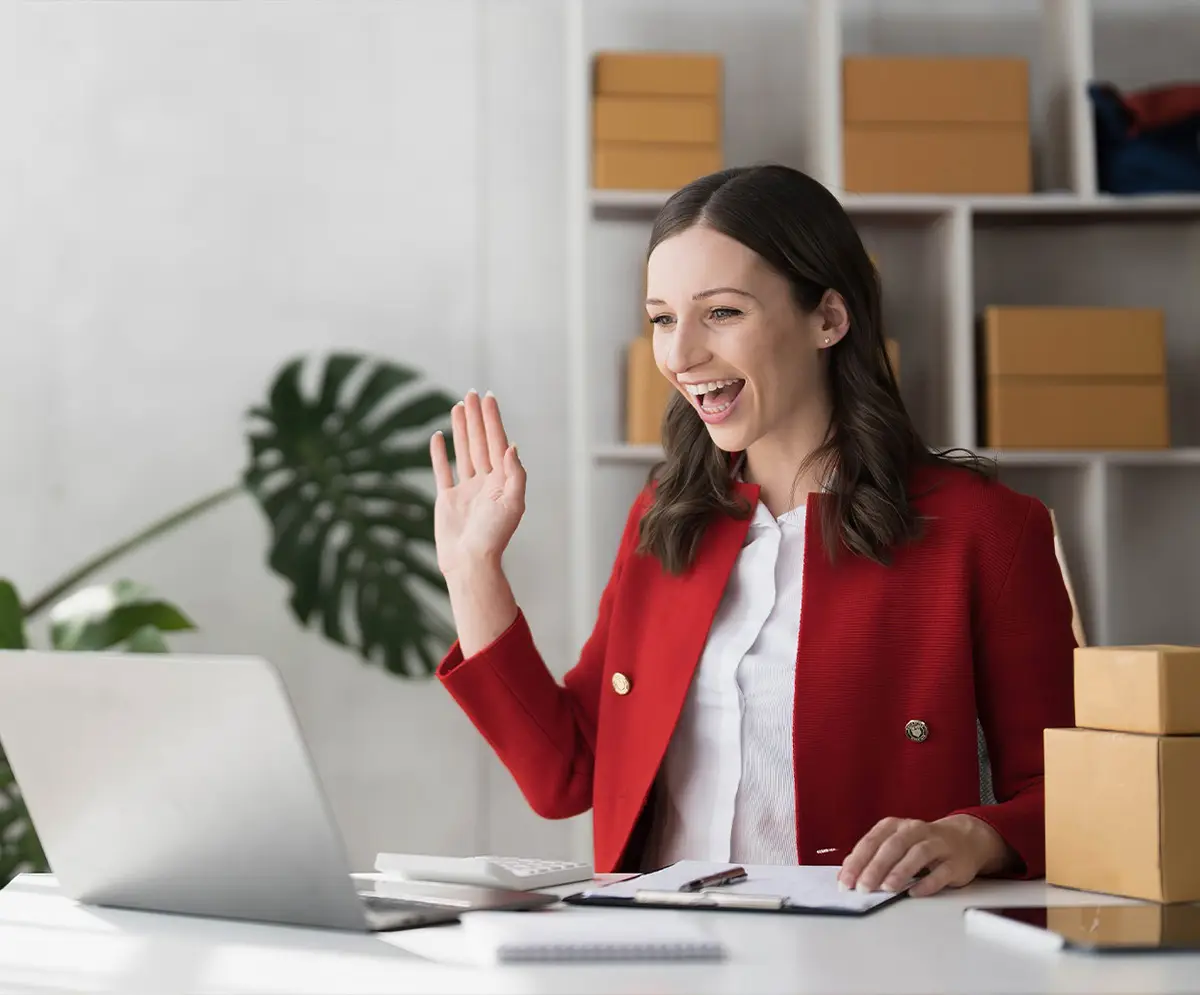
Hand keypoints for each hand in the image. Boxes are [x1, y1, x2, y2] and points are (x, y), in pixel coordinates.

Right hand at [429, 390, 525, 575]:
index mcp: (503, 481)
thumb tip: (511, 446)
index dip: (493, 420)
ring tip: (458, 407)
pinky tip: (438, 436)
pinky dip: (440, 454)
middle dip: (476, 418)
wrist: (470, 562)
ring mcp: (466, 489)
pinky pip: (443, 470)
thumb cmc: (494, 537)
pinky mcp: (448, 499)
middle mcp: (486, 481)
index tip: (488, 398)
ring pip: (463, 451)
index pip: (497, 442)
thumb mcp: (513, 504)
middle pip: (480, 442)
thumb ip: (514, 474)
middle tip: (471, 393)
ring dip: (461, 430)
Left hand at [837, 815, 1010, 897]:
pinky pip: (941, 872)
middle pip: (893, 846)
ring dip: (900, 871)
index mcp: (895, 826)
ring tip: (887, 887)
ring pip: (917, 854)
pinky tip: (915, 893)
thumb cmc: (921, 844)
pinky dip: (927, 883)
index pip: (871, 841)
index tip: (845, 881)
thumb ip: (872, 856)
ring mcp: (937, 845)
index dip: (857, 861)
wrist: (964, 840)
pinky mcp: (955, 862)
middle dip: (875, 867)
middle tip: (863, 887)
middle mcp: (915, 830)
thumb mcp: (895, 844)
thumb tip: (846, 873)